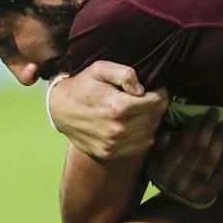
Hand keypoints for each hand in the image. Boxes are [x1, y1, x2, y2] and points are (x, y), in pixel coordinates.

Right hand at [49, 61, 168, 159]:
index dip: (161, 93)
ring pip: (151, 132)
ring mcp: (113, 144)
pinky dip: (144, 134)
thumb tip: (142, 89)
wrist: (60, 110)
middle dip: (158, 106)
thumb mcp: (100, 69)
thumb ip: (124, 73)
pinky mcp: (109, 153)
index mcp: (117, 107)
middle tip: (152, 98)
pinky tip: (137, 123)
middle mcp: (117, 129)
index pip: (156, 102)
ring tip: (144, 110)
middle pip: (155, 118)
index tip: (158, 88)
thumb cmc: (83, 86)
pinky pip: (141, 146)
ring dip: (152, 120)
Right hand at [147, 108, 222, 208]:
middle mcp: (179, 182)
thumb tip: (167, 134)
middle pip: (198, 151)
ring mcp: (195, 191)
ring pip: (210, 161)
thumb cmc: (166, 174)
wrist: (175, 203)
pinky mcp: (209, 195)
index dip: (191, 130)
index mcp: (164, 172)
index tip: (199, 116)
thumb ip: (160, 147)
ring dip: (219, 140)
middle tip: (215, 113)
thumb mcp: (156, 160)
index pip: (181, 146)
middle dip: (208, 129)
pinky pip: (221, 173)